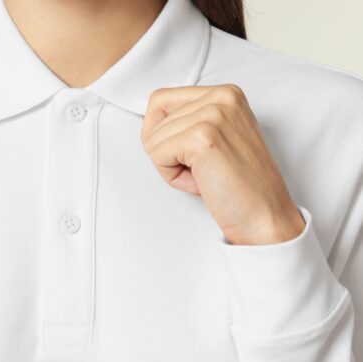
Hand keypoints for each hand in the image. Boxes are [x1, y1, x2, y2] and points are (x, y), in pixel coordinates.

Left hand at [140, 84, 305, 245]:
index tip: (191, 155)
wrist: (264, 216)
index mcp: (226, 93)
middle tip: (202, 170)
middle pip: (154, 119)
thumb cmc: (240, 185)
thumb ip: (189, 121)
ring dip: (170, 166)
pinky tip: (201, 183)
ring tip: (205, 176)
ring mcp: (213, 115)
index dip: (163, 135)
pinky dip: (171, 176)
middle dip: (168, 152)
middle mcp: (221, 96)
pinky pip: (156, 155)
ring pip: (152, 139)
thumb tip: (148, 122)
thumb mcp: (218, 138)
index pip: (161, 100)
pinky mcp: (203, 138)